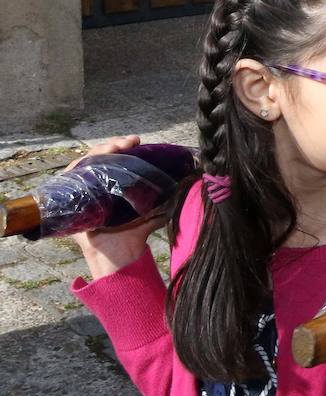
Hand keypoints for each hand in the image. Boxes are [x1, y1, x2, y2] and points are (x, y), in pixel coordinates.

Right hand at [69, 136, 166, 279]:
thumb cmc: (134, 234)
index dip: (124, 146)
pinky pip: (68, 179)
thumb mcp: (153, 213)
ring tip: (113, 147)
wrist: (119, 255)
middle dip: (113, 145)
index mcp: (115, 183)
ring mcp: (84, 190)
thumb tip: (187, 186)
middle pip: (101, 156)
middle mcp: (98, 183)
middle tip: (128, 142)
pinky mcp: (70, 200)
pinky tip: (85, 161)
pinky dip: (75, 168)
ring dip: (98, 152)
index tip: (137, 141)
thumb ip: (166, 201)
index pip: (116, 157)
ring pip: (86, 162)